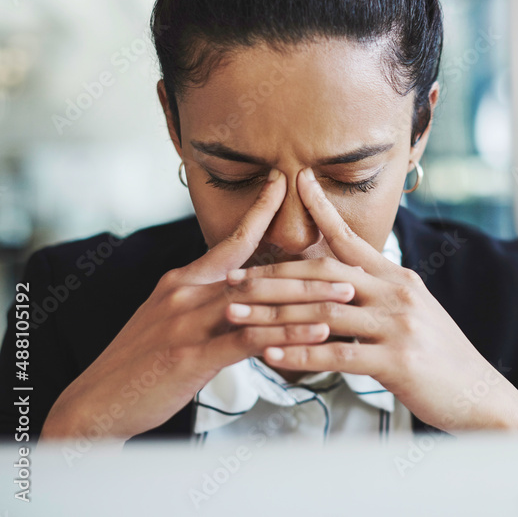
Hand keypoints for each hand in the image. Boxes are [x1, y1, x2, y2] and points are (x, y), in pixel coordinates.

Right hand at [40, 170, 356, 443]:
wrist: (95, 404)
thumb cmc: (138, 367)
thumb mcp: (168, 323)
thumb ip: (205, 305)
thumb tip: (241, 294)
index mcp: (181, 283)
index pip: (229, 242)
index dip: (258, 213)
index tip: (283, 186)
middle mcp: (185, 295)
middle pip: (257, 273)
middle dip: (307, 270)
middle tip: (348, 265)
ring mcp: (187, 324)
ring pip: (258, 302)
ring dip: (307, 299)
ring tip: (346, 294)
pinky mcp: (190, 357)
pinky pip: (249, 340)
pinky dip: (287, 335)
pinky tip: (317, 334)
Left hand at [223, 168, 517, 436]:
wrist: (479, 395)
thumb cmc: (442, 358)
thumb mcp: (415, 313)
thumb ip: (380, 295)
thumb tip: (343, 283)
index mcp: (399, 280)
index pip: (353, 239)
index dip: (323, 210)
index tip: (297, 182)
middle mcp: (398, 294)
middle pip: (325, 276)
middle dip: (272, 277)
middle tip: (232, 280)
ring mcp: (399, 326)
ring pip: (324, 314)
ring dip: (274, 317)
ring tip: (236, 317)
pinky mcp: (397, 361)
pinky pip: (338, 355)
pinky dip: (300, 354)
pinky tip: (271, 356)